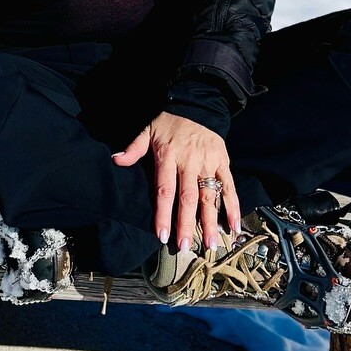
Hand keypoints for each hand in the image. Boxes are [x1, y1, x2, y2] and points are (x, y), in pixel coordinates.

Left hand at [112, 112, 241, 253]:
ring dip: (210, 221)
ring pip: (209, 196)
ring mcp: (208, 163)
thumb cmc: (168, 121)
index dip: (164, 214)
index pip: (165, 190)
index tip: (163, 235)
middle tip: (185, 247)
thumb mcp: (147, 129)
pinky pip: (229, 186)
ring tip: (211, 244)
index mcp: (168, 156)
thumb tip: (116, 160)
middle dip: (186, 224)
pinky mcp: (223, 161)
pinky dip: (233, 206)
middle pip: (188, 198)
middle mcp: (189, 162)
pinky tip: (234, 226)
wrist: (196, 103)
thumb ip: (133, 148)